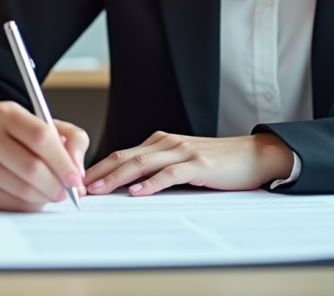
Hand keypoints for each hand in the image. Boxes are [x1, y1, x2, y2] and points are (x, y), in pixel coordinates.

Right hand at [0, 101, 88, 211]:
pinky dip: (28, 205)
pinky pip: (8, 203)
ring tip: (51, 193)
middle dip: (56, 184)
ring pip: (21, 188)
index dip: (62, 161)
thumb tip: (76, 168)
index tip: (75, 178)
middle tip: (68, 192)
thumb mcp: (52, 128)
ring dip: (44, 196)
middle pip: (31, 166)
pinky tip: (33, 198)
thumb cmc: (24, 140)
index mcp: (5, 112)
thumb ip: (74, 140)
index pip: (40, 136)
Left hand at [83, 131, 294, 196]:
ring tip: (99, 190)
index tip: (81, 181)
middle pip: (125, 156)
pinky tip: (138, 192)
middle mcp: (168, 143)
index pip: (123, 153)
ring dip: (117, 178)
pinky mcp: (198, 164)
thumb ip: (160, 168)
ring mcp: (183, 151)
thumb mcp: (184, 161)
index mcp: (162, 142)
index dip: (100, 166)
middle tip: (79, 186)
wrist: (254, 155)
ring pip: (142, 163)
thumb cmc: (220, 162)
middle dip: (99, 172)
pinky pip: (170, 173)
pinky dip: (152, 183)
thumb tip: (130, 185)